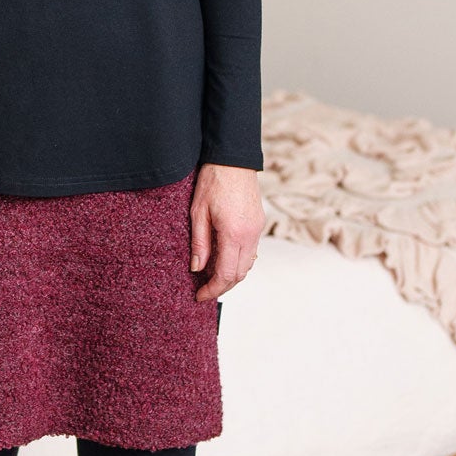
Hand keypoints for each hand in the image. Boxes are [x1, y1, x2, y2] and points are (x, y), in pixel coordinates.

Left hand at [189, 163, 262, 304]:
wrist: (233, 159)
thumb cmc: (213, 180)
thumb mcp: (198, 212)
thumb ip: (199, 243)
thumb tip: (197, 268)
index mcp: (234, 234)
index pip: (226, 274)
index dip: (212, 289)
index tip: (199, 296)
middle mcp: (250, 235)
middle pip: (240, 274)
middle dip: (222, 286)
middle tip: (203, 290)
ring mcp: (257, 230)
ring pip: (248, 265)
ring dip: (231, 275)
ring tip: (211, 277)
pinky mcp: (258, 223)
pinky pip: (251, 251)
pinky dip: (238, 262)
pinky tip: (223, 259)